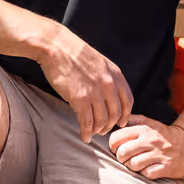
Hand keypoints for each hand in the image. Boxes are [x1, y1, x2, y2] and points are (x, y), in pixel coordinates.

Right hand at [38, 27, 133, 143]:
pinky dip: (86, 132)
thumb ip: (108, 77)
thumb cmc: (74, 53)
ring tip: (93, 133)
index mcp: (116, 74)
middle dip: (110, 125)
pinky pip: (87, 122)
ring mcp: (95, 93)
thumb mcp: (100, 61)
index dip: (125, 115)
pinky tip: (84, 136)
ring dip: (98, 130)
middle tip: (103, 130)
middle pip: (115, 114)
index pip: (127, 101)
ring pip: (102, 120)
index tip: (121, 122)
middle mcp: (109, 85)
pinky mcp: (80, 100)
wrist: (56, 47)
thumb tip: (110, 93)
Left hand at [108, 116, 183, 179]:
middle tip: (125, 158)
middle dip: (121, 157)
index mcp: (143, 129)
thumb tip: (115, 122)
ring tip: (136, 163)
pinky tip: (147, 168)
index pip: (116, 137)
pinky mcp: (166, 167)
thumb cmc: (161, 134)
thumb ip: (131, 120)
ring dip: (132, 166)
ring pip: (133, 165)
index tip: (116, 148)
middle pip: (123, 153)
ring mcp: (159, 154)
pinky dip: (144, 173)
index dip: (113, 145)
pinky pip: (146, 174)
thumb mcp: (147, 122)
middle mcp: (150, 141)